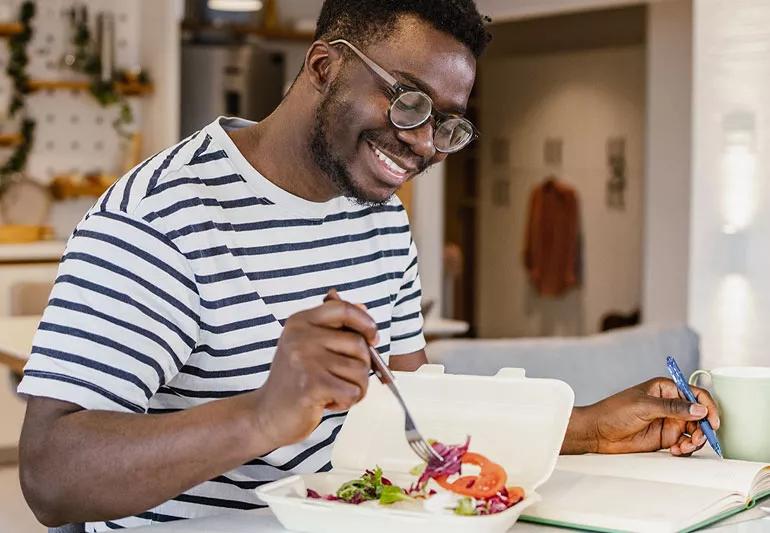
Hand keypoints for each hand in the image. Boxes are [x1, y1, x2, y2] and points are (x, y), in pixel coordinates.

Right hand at [256, 290, 376, 447]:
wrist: (267, 415)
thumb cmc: (294, 381)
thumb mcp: (309, 346)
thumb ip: (335, 327)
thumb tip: (363, 307)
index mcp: (301, 322)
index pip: (343, 309)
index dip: (366, 322)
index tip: (372, 339)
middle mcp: (301, 336)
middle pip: (359, 344)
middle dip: (362, 366)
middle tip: (341, 379)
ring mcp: (305, 360)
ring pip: (360, 370)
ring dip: (355, 387)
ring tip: (333, 391)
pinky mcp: (312, 385)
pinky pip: (353, 391)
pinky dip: (348, 401)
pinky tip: (328, 401)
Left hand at [563, 378, 720, 455]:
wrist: (597, 432)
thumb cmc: (614, 412)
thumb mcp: (644, 407)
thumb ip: (672, 408)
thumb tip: (699, 409)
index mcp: (665, 389)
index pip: (695, 394)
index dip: (707, 406)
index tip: (712, 421)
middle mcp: (670, 405)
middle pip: (699, 415)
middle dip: (703, 428)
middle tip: (699, 439)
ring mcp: (669, 421)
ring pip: (695, 431)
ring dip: (695, 440)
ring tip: (683, 447)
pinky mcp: (665, 437)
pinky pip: (685, 443)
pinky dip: (686, 448)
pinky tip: (675, 451)